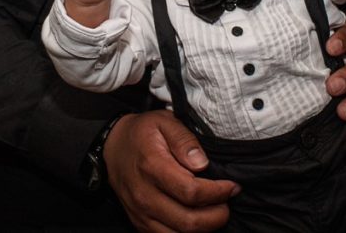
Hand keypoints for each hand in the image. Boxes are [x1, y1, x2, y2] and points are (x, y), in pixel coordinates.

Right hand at [104, 110, 238, 232]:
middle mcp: (144, 194)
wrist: (113, 147)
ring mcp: (140, 213)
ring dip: (204, 228)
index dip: (218, 193)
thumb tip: (202, 163)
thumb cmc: (142, 134)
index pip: (191, 192)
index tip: (231, 186)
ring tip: (214, 211)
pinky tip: (197, 219)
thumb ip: (185, 140)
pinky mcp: (140, 223)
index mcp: (152, 167)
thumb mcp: (164, 122)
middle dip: (217, 215)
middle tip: (227, 202)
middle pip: (188, 221)